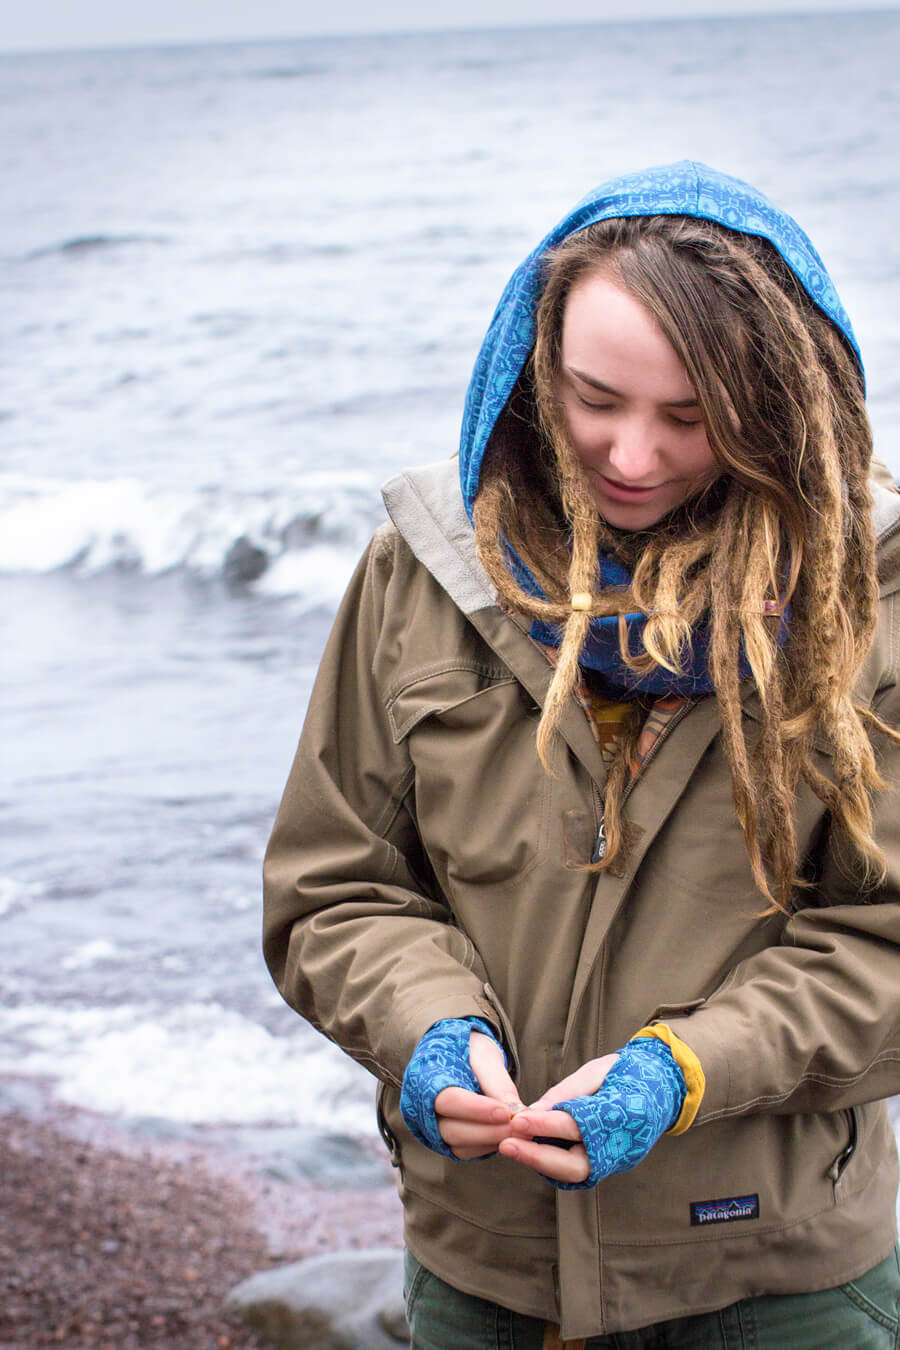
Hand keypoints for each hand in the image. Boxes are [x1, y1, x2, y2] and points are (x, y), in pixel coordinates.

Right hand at [435, 1031, 524, 1159]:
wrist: (457, 1055)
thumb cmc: (468, 1050)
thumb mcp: (484, 1055)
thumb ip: (497, 1082)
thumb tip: (515, 1110)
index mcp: (426, 1079)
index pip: (449, 1101)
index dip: (476, 1110)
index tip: (505, 1112)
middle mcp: (423, 1109)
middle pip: (453, 1130)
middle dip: (489, 1131)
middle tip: (519, 1127)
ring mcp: (433, 1128)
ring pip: (460, 1145)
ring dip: (491, 1141)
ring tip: (520, 1133)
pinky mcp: (446, 1141)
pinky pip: (466, 1151)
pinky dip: (488, 1146)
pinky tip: (508, 1136)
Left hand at [501, 1038, 685, 1188]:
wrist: (664, 1087)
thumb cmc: (628, 1072)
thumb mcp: (599, 1070)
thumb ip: (568, 1091)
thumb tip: (533, 1110)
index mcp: (624, 1115)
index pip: (578, 1125)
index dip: (546, 1125)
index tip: (517, 1119)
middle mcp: (621, 1146)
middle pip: (574, 1165)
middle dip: (537, 1156)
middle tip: (507, 1143)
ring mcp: (617, 1160)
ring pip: (574, 1173)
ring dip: (540, 1162)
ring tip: (511, 1146)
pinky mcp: (610, 1165)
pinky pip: (577, 1170)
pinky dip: (552, 1162)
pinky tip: (530, 1149)